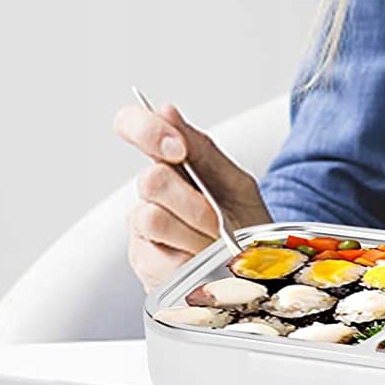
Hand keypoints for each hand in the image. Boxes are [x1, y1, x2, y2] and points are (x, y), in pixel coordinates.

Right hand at [113, 102, 270, 290]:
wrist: (252, 273)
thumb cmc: (243, 223)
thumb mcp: (236, 183)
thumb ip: (202, 150)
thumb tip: (166, 111)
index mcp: (170, 160)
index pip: (132, 125)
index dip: (147, 131)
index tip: (177, 149)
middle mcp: (150, 190)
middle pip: (152, 180)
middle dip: (193, 203)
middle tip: (218, 222)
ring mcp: (141, 226)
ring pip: (153, 219)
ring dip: (194, 234)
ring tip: (215, 246)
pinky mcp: (142, 261)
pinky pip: (157, 258)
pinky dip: (189, 262)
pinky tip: (201, 265)